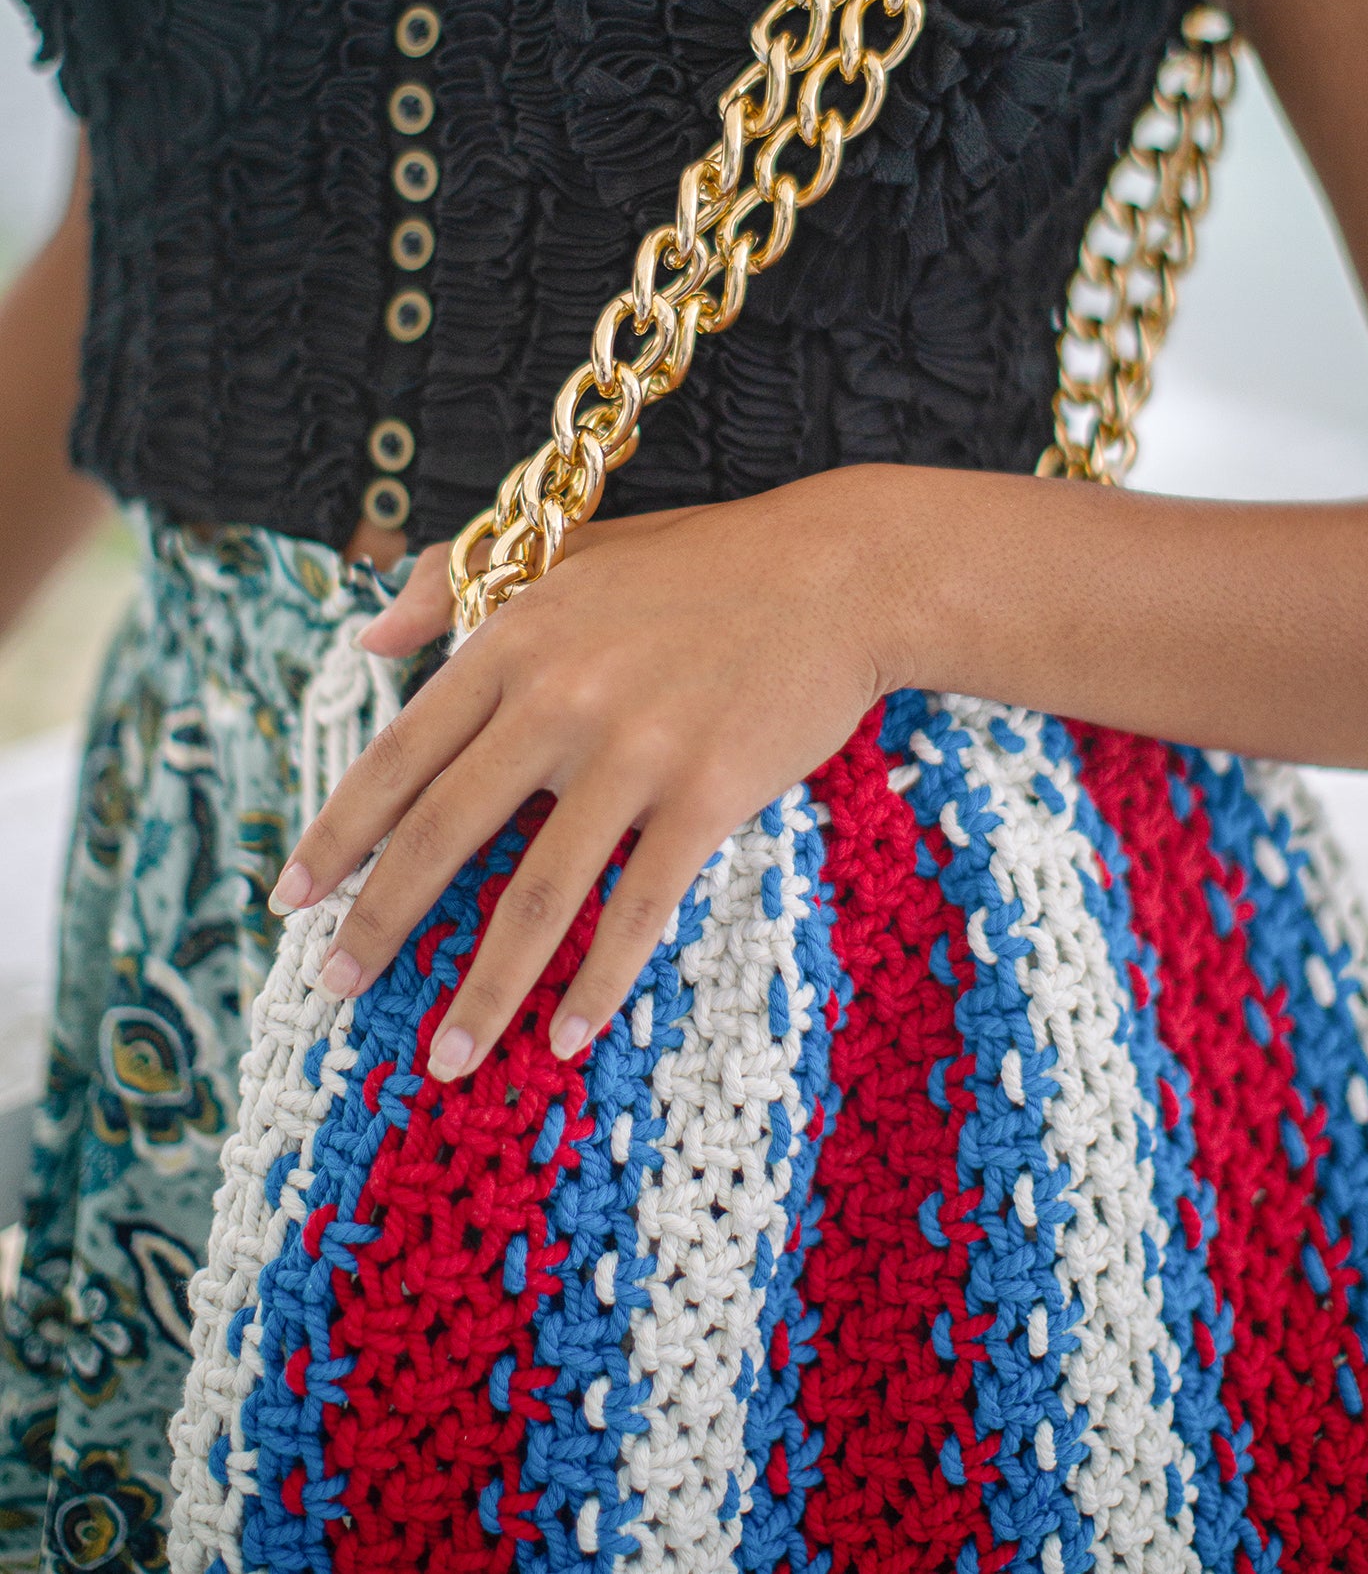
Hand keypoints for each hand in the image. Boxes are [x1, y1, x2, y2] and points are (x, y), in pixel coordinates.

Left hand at [269, 468, 901, 1079]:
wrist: (835, 573)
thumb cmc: (700, 564)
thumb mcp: (567, 552)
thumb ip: (454, 585)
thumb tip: (366, 637)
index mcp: (515, 639)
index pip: (400, 753)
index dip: (339, 832)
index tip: (290, 897)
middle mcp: (560, 696)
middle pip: (446, 833)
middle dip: (380, 923)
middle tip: (333, 989)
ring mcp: (636, 749)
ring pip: (538, 894)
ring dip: (486, 988)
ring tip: (450, 1056)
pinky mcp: (709, 793)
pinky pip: (639, 909)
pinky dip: (599, 982)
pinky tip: (569, 1035)